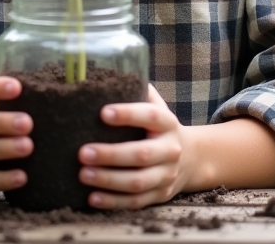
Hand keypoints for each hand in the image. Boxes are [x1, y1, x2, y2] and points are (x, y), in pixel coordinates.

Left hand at [78, 84, 193, 209]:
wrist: (191, 158)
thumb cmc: (157, 127)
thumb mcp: (155, 106)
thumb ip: (135, 90)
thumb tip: (100, 72)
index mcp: (167, 123)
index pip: (150, 116)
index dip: (128, 114)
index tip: (103, 112)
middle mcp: (170, 150)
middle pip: (141, 154)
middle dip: (110, 155)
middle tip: (82, 152)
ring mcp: (166, 175)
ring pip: (138, 182)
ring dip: (109, 180)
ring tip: (83, 175)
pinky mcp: (159, 195)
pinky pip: (136, 202)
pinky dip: (113, 202)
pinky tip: (92, 198)